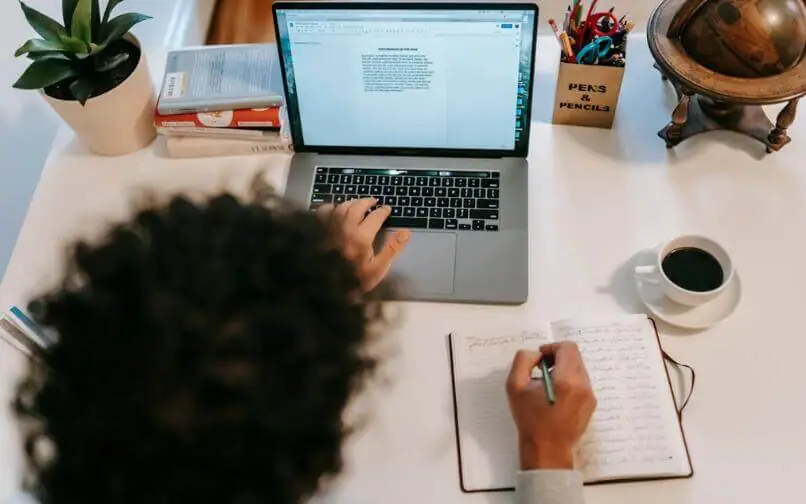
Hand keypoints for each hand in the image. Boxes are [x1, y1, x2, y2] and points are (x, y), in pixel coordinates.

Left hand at [317, 198, 410, 291]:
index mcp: (361, 237)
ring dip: (351, 202)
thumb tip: (406, 232)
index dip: (383, 211)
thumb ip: (392, 249)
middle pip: (357, 206)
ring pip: (341, 207)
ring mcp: (330, 228)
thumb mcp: (378, 269)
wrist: (327, 288)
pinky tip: (335, 209)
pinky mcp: (319, 231)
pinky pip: (323, 212)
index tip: (387, 209)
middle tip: (373, 201)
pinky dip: (330, 207)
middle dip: (367, 201)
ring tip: (357, 203)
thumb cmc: (356, 280)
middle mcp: (345, 228)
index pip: (375, 216)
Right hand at [505, 342, 596, 469]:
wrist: (547, 449)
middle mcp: (583, 386)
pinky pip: (582, 381)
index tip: (540, 358)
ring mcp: (590, 395)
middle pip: (575, 356)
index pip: (567, 348)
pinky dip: (569, 380)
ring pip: (579, 368)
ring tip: (547, 383)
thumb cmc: (530, 420)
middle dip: (557, 357)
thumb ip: (522, 361)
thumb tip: (536, 354)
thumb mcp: (515, 387)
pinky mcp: (591, 404)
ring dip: (563, 368)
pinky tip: (556, 395)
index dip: (552, 347)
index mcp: (566, 380)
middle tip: (541, 369)